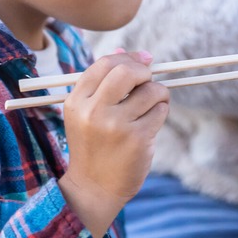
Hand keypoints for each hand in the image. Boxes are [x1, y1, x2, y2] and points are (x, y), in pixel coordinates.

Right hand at [57, 51, 169, 237]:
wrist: (93, 188)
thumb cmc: (94, 146)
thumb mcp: (86, 113)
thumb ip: (103, 82)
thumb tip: (123, 49)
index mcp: (77, 101)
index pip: (105, 64)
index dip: (128, 57)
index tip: (144, 59)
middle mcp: (93, 111)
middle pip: (127, 71)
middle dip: (144, 71)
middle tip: (148, 81)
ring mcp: (116, 125)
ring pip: (151, 91)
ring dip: (158, 94)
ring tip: (150, 107)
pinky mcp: (137, 138)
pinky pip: (160, 111)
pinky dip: (160, 112)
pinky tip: (150, 124)